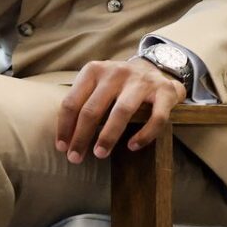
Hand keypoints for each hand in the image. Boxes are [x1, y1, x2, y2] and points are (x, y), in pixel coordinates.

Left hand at [55, 57, 187, 163]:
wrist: (156, 69)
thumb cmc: (118, 85)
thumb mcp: (97, 85)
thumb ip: (82, 104)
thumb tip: (65, 140)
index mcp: (94, 71)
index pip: (72, 102)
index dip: (65, 127)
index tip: (62, 148)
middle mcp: (116, 72)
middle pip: (92, 109)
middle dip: (81, 137)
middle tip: (75, 157)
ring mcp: (141, 81)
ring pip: (121, 112)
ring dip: (108, 136)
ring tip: (100, 154)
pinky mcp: (164, 91)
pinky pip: (155, 117)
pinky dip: (144, 135)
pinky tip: (133, 146)